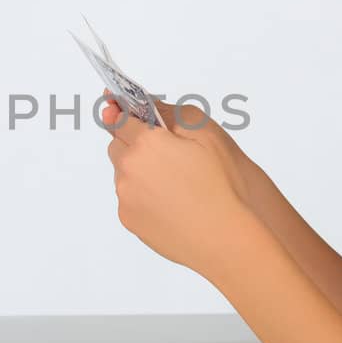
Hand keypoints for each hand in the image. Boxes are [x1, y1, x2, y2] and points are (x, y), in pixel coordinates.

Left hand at [102, 93, 253, 207]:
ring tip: (172, 180)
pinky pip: (128, 199)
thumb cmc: (221, 185)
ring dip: (137, 170)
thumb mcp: (205, 133)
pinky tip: (169, 200)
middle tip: (160, 149)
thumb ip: (170, 112)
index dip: (119, 110)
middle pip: (117, 146)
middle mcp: (128, 169)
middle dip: (132, 142)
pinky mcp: (129, 220)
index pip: (118, 118)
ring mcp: (126, 197)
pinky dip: (141, 195)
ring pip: (122, 174)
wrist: (225, 237)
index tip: (117, 105)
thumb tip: (146, 105)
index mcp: (145, 143)